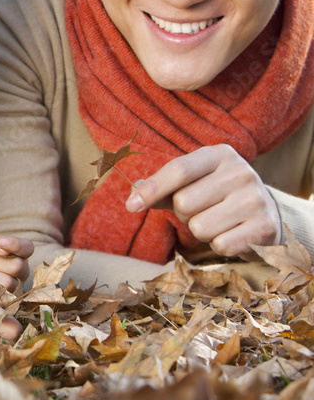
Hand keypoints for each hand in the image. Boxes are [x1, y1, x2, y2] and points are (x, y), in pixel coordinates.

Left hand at [0, 234, 32, 293]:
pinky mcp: (5, 303)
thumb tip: (4, 244)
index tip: (2, 243)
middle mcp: (19, 271)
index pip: (27, 248)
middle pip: (18, 266)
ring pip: (9, 283)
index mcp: (16, 253)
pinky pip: (0, 297)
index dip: (17, 246)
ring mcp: (14, 288)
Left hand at [125, 144, 281, 259]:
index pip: (178, 170)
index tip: (131, 206)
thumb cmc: (219, 196)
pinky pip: (220, 245)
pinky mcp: (265, 228)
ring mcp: (256, 199)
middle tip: (204, 210)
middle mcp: (240, 172)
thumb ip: (163, 188)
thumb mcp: (194, 182)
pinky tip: (234, 233)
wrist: (268, 214)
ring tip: (219, 221)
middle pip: (183, 203)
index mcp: (220, 154)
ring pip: (199, 228)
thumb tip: (133, 193)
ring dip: (202, 231)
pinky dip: (220, 245)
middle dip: (184, 213)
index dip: (152, 189)